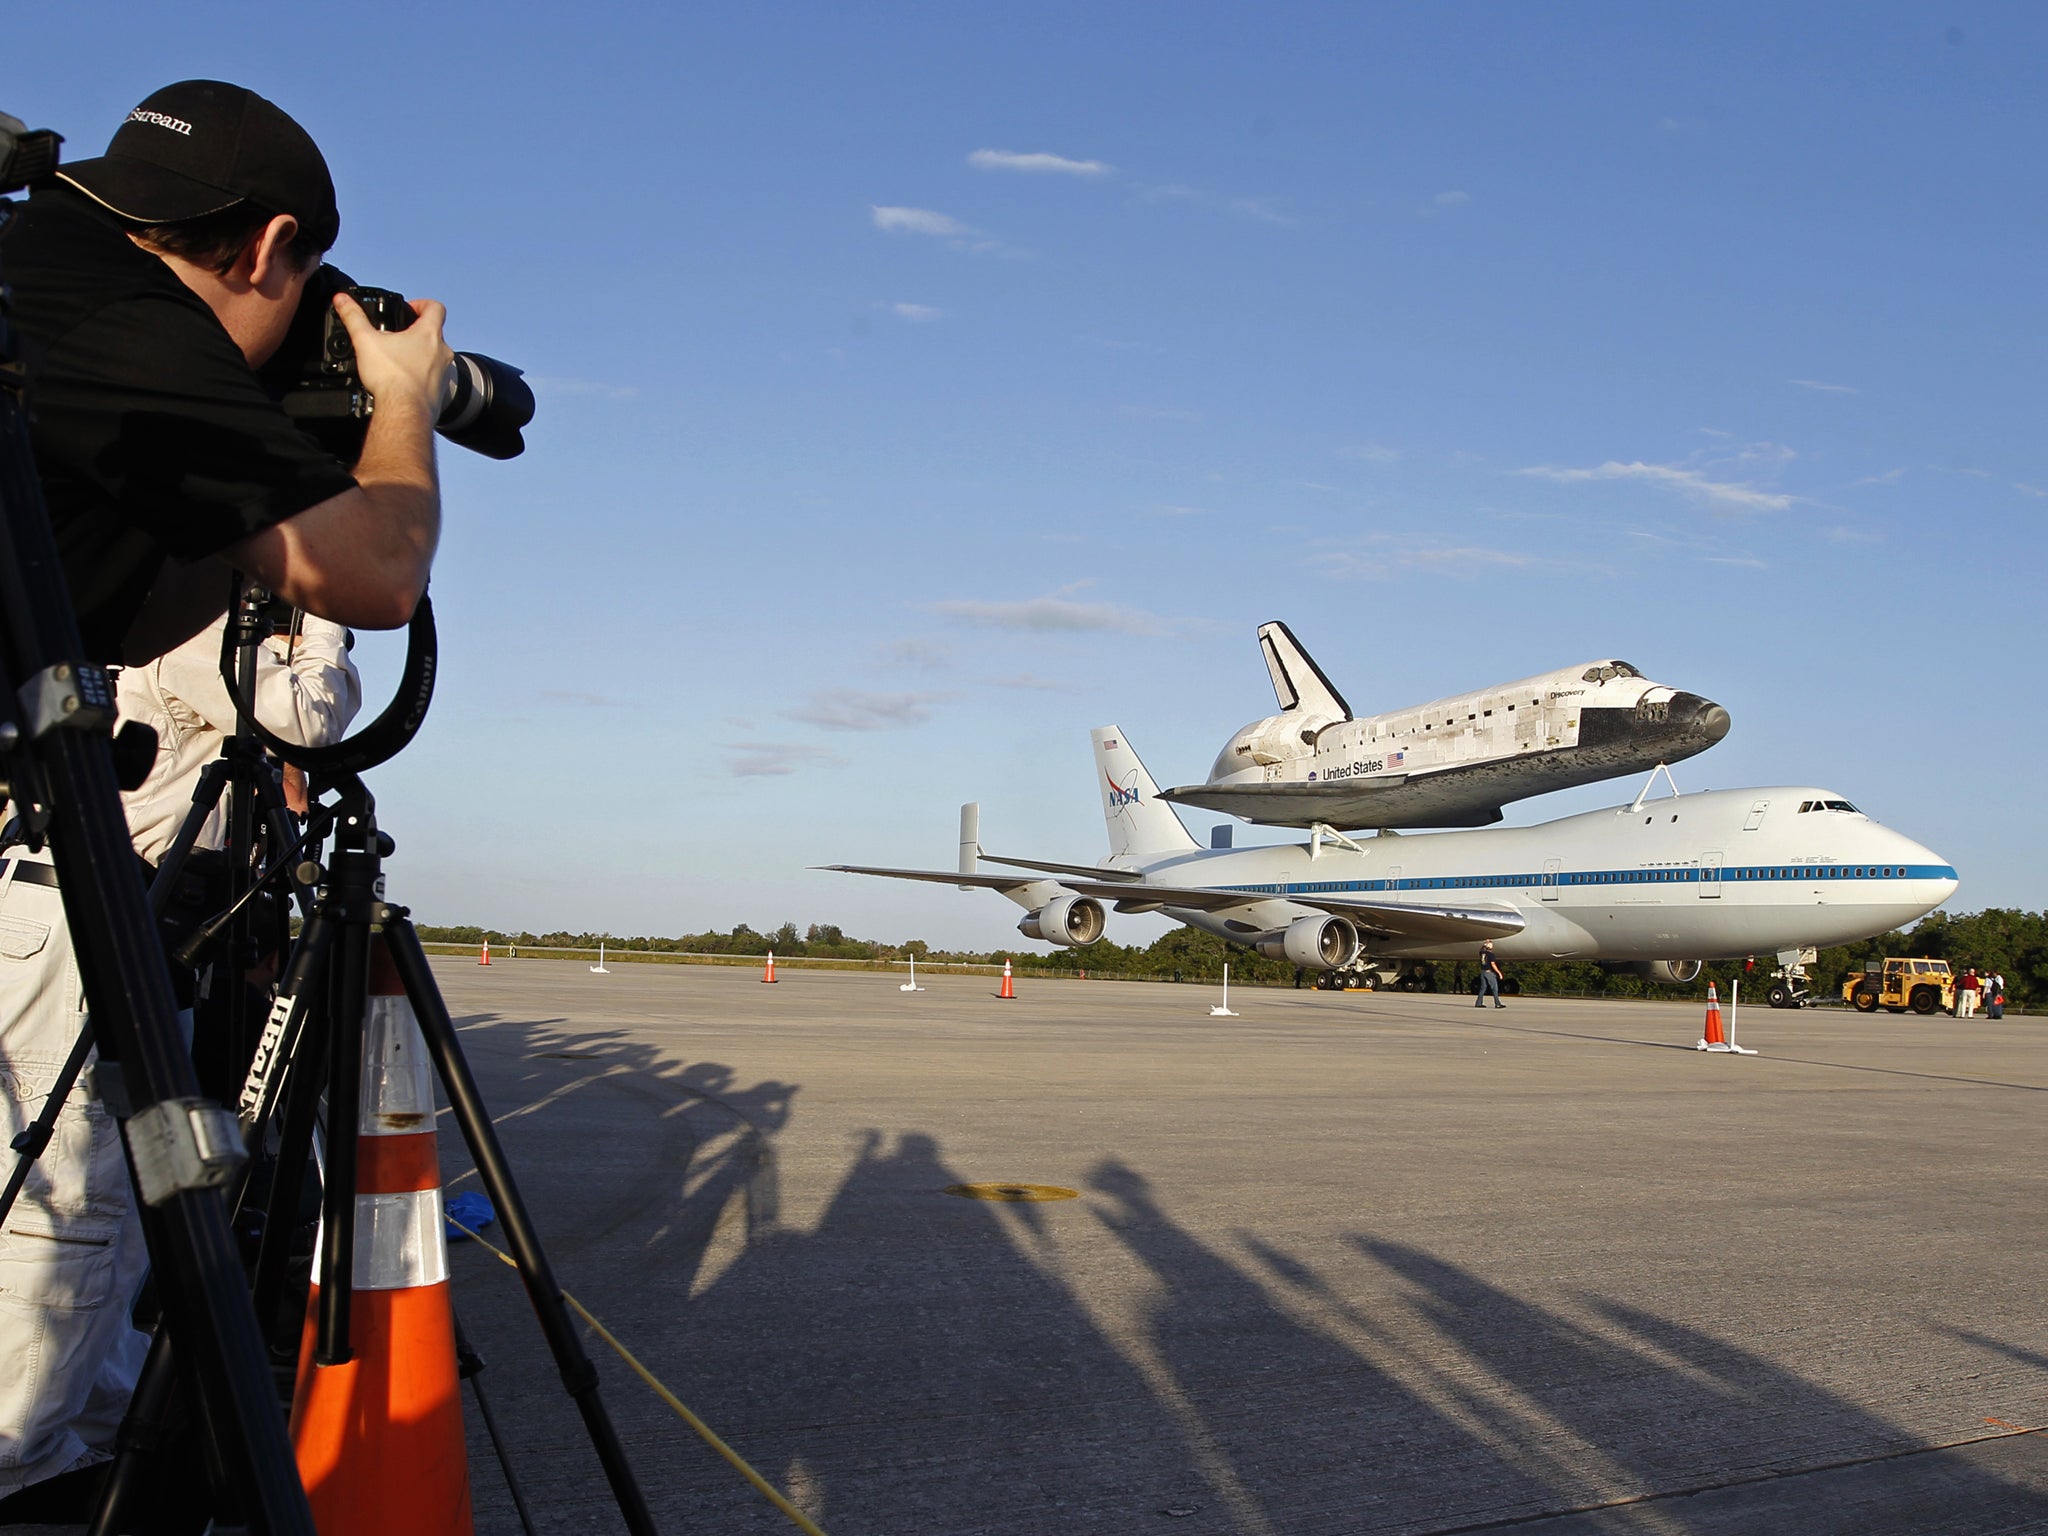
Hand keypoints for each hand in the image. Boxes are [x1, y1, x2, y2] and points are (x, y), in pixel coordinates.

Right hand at [332, 292, 453, 423]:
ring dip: (418, 355)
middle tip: (396, 337)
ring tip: (396, 360)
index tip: (408, 309)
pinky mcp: (441, 391)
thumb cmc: (392, 378)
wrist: (405, 413)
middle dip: (415, 332)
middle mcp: (442, 352)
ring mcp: (444, 373)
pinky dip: (420, 376)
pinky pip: (432, 378)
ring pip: (434, 356)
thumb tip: (342, 300)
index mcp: (429, 334)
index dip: (421, 304)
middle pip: (433, 333)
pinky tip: (402, 381)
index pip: (435, 307)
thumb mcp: (365, 341)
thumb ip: (354, 317)